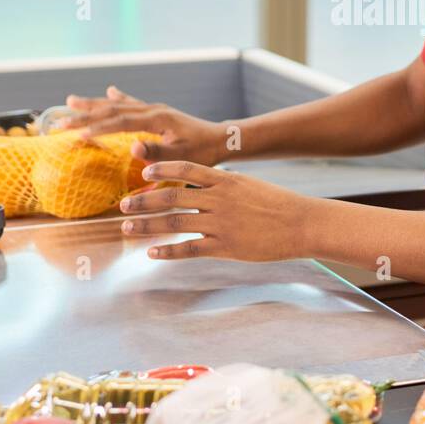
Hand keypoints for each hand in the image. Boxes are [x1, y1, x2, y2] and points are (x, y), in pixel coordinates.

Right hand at [60, 86, 227, 165]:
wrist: (221, 139)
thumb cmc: (203, 152)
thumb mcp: (181, 156)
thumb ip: (157, 152)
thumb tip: (133, 148)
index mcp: (156, 119)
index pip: (120, 122)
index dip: (98, 128)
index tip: (78, 135)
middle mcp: (153, 109)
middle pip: (113, 110)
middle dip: (85, 116)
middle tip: (60, 121)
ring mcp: (154, 109)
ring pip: (118, 105)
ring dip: (94, 104)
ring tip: (71, 101)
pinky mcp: (158, 112)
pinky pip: (132, 103)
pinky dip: (118, 98)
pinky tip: (109, 91)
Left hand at [118, 161, 319, 262]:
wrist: (302, 223)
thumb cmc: (279, 204)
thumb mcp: (250, 185)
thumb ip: (224, 186)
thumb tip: (202, 187)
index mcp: (225, 180)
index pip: (186, 169)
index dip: (162, 169)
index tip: (143, 173)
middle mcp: (219, 199)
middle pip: (171, 197)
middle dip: (143, 201)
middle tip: (122, 204)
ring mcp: (221, 223)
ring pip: (174, 222)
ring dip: (146, 225)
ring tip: (126, 228)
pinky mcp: (225, 246)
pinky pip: (189, 248)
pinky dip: (167, 251)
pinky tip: (152, 254)